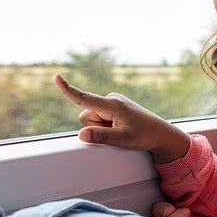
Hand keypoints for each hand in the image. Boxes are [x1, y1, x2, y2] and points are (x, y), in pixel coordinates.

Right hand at [52, 73, 190, 162]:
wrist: (161, 134)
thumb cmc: (144, 136)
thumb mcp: (122, 140)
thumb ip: (101, 137)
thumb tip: (81, 135)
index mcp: (112, 104)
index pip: (84, 98)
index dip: (68, 89)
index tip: (56, 77)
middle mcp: (111, 100)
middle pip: (86, 116)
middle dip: (95, 127)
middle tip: (117, 133)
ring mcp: (113, 103)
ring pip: (92, 119)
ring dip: (101, 127)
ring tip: (121, 130)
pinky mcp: (114, 107)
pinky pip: (101, 118)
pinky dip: (107, 125)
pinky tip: (122, 128)